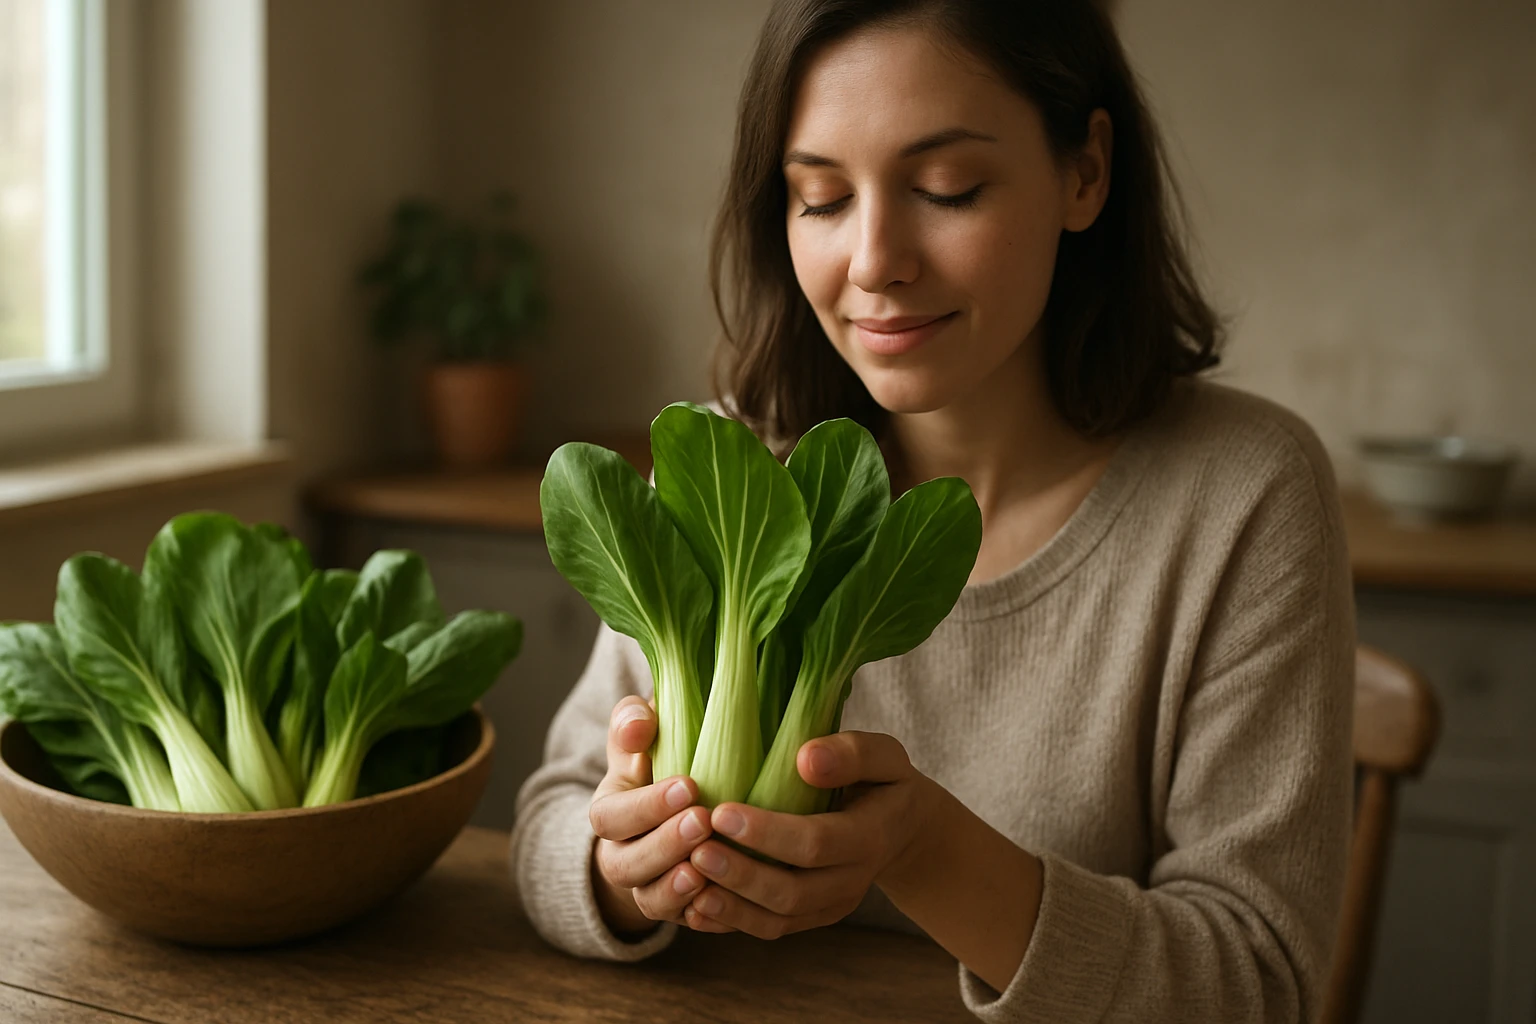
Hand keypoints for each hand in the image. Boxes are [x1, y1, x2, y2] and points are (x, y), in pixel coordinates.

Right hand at [588, 696, 715, 935]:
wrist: (676, 807)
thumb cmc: (660, 760)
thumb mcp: (642, 737)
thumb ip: (632, 723)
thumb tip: (638, 723)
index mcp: (610, 813)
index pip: (611, 817)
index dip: (646, 806)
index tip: (689, 785)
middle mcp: (621, 856)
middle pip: (626, 866)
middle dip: (664, 845)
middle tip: (704, 820)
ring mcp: (648, 887)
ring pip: (650, 900)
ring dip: (676, 888)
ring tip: (704, 870)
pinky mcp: (679, 909)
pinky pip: (684, 922)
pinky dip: (702, 915)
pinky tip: (726, 899)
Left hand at [681, 731, 934, 938]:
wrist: (902, 828)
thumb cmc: (884, 780)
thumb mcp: (885, 755)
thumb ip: (853, 753)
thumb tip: (806, 759)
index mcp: (870, 837)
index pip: (815, 843)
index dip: (768, 833)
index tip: (721, 813)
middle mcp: (853, 880)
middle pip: (792, 892)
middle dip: (740, 875)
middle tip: (694, 851)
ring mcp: (831, 905)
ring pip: (777, 920)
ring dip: (730, 904)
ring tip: (687, 878)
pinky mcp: (811, 916)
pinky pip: (770, 928)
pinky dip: (731, 921)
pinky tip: (695, 904)